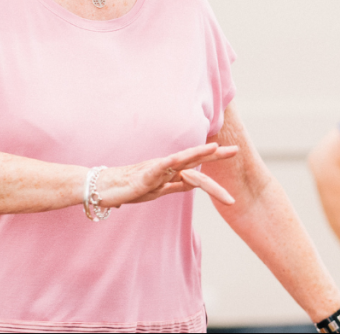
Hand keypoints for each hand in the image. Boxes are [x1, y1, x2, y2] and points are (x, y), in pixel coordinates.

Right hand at [96, 142, 238, 207]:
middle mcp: (166, 166)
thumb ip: (175, 185)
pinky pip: (161, 167)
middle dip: (216, 155)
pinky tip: (180, 160)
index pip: (197, 165)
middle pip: (195, 159)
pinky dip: (173, 162)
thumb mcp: (158, 190)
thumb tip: (193, 183)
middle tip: (236, 150)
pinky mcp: (145, 174)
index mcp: (170, 171)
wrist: (104, 188)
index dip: (215, 158)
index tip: (233, 152)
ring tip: (216, 148)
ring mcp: (156, 169)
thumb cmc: (129, 188)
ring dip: (199, 154)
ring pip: (182, 160)